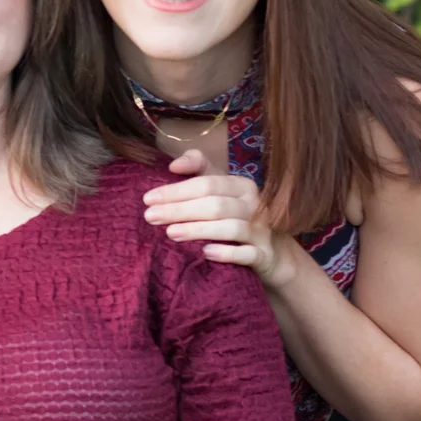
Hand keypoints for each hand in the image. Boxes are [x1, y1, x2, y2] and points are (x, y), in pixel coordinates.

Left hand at [142, 147, 293, 286]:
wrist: (272, 252)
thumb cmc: (236, 216)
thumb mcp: (221, 190)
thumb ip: (198, 170)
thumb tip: (173, 165)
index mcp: (242, 186)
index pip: (207, 184)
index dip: (176, 190)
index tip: (148, 198)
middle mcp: (254, 206)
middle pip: (215, 205)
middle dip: (179, 210)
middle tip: (150, 217)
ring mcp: (261, 232)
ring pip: (231, 227)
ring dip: (198, 230)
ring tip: (170, 233)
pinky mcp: (264, 255)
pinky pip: (248, 254)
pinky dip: (227, 253)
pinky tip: (205, 253)